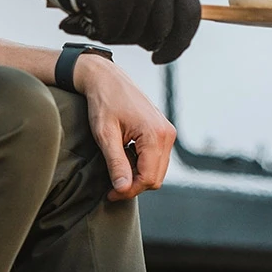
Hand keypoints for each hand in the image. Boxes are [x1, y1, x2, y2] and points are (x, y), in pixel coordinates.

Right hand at [39, 0, 200, 63]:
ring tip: (96, 9)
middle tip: (115, 28)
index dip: (179, 41)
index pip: (190, 14)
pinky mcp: (113, 1)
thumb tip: (167, 38)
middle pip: (160, 32)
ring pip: (132, 34)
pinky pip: (109, 33)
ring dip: (113, 31)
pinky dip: (93, 29)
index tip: (161, 56)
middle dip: (140, 39)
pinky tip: (82, 13)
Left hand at [68, 54, 175, 199]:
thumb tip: (123, 189)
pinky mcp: (163, 131)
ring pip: (158, 170)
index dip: (129, 191)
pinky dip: (141, 164)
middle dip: (134, 185)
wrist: (107, 78)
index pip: (149, 178)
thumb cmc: (104, 102)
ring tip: (116, 164)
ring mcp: (167, 132)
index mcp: (156, 134)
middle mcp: (167, 134)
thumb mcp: (105, 135)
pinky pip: (157, 158)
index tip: (110, 194)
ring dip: (137, 174)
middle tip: (110, 184)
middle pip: (156, 177)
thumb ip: (116, 163)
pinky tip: (124, 154)